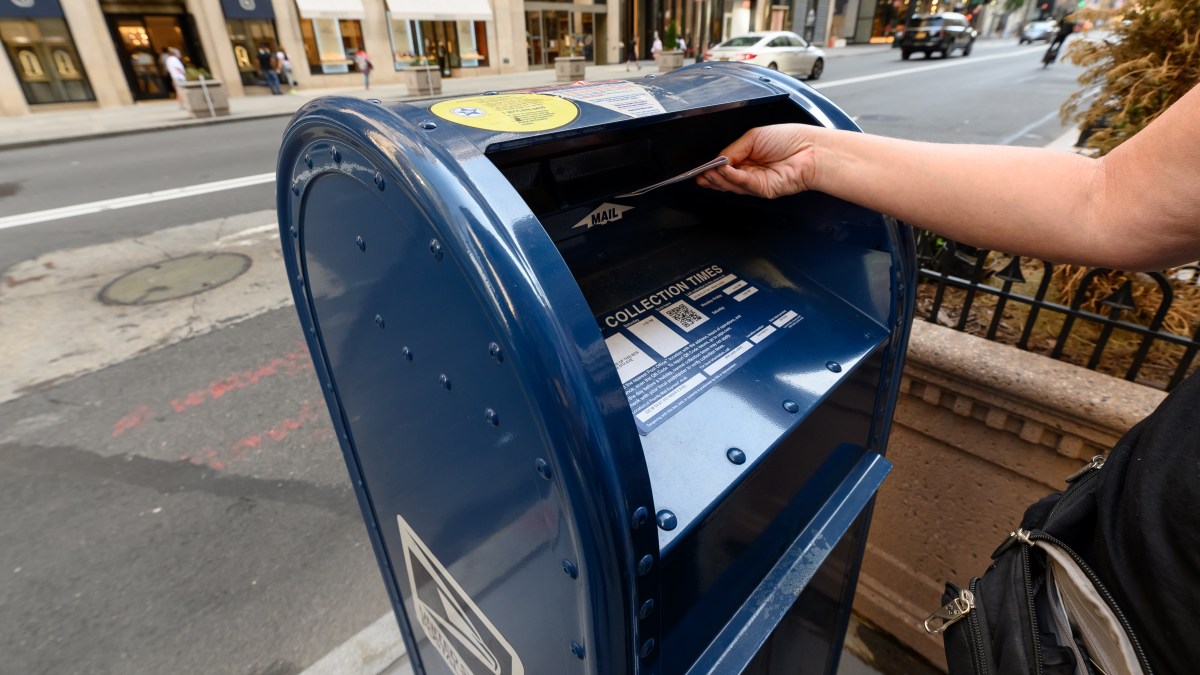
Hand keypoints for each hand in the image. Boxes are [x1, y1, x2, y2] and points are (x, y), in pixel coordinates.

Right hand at [697, 124, 819, 198]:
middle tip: (702, 173)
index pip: (725, 165)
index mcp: (748, 156)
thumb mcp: (753, 137)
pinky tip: (724, 170)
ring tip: (709, 172)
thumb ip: (733, 149)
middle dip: (711, 176)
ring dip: (718, 178)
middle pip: (725, 178)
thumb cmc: (790, 139)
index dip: (712, 167)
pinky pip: (743, 184)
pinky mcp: (763, 190)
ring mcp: (756, 181)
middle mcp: (751, 170)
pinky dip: (731, 177)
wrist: (810, 150)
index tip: (702, 168)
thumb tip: (719, 160)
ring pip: (731, 184)